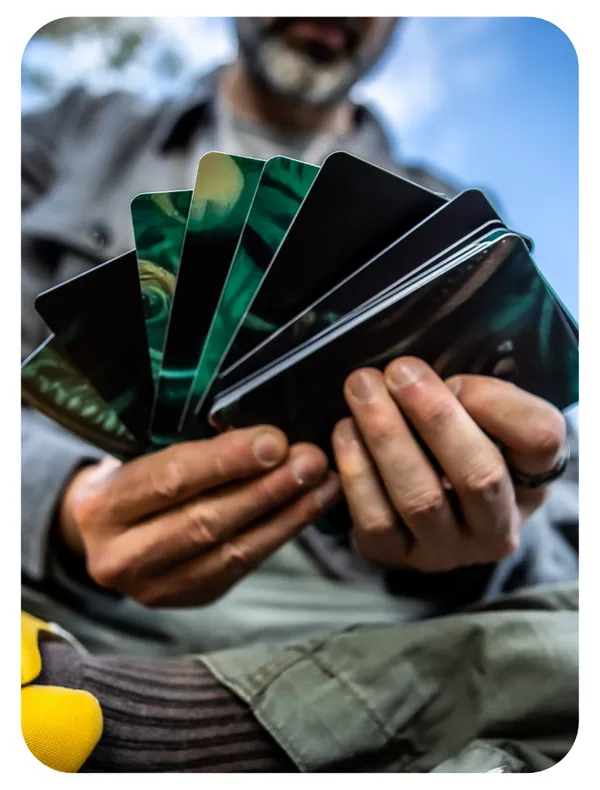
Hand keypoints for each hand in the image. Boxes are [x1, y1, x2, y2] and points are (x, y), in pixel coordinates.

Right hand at [58, 426, 339, 606]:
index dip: (227, 461)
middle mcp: (120, 556)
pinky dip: (280, 534)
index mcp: (101, 507)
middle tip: (311, 462)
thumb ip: (194, 451)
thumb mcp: (143, 455)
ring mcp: (154, 588)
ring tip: (324, 484)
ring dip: (286, 515)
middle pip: (206, 520)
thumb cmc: (133, 481)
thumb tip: (267, 439)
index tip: (275, 442)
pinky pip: (243, 567)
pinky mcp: (189, 600)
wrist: (108, 533)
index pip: (171, 479)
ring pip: (232, 551)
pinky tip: (308, 508)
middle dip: (267, 489)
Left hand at [332, 357, 565, 571]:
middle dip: (434, 417)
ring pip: (420, 498)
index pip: (540, 441)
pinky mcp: (397, 558)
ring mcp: (447, 551)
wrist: (422, 503)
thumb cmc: (454, 445)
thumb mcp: (481, 419)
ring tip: (362, 389)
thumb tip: (425, 384)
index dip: (498, 404)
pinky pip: (376, 520)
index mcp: (531, 481)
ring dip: (387, 436)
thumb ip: (471, 396)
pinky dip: (357, 471)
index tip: (455, 377)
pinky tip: (346, 432)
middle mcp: (497, 528)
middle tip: (399, 372)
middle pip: (478, 474)